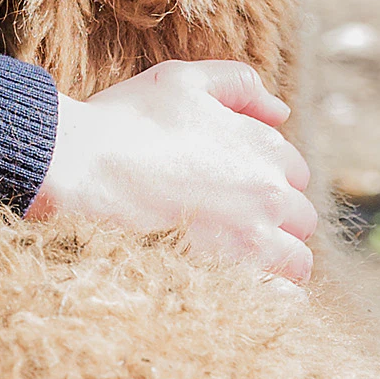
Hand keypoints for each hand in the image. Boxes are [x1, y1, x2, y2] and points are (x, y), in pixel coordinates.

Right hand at [26, 61, 314, 286]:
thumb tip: (281, 112)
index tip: (230, 190)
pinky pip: (283, 298)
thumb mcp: (181, 80)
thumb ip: (239, 84)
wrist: (79, 168)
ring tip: (236, 262)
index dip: (264, 180)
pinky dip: (272, 296)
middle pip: (300, 218)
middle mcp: (269, 192)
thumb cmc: (124, 121)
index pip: (293, 173)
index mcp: (263, 146)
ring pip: (297, 260)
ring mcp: (253, 239)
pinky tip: (243, 290)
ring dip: (276, 260)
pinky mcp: (233, 277)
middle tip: (229, 227)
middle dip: (274, 221)